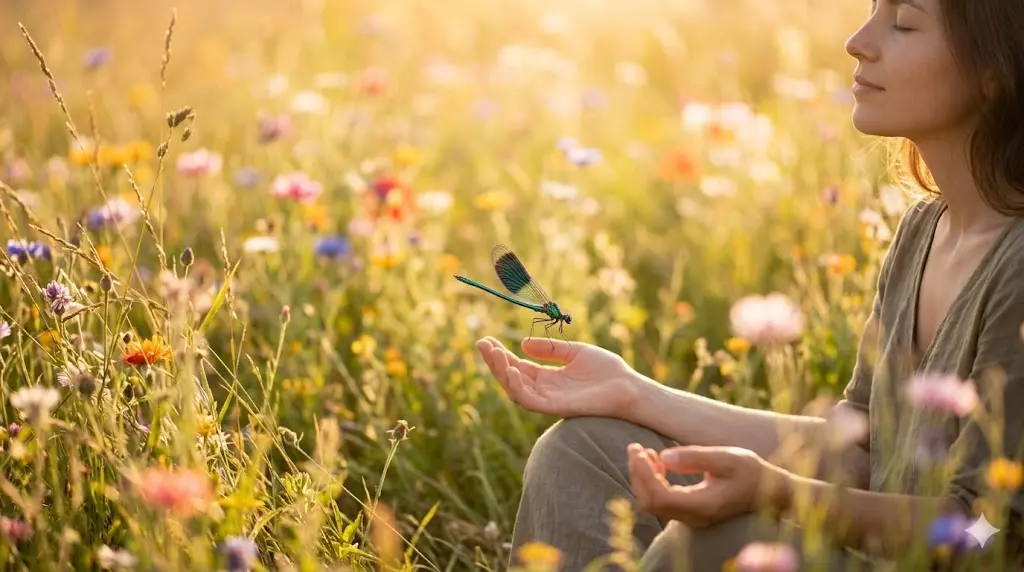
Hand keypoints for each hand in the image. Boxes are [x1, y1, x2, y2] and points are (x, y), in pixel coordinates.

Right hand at [475, 336, 642, 418]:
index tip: (487, 340)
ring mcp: (550, 401)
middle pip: (512, 378)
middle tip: (482, 344)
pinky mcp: (557, 408)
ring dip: (502, 373)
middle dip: (495, 362)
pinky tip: (512, 370)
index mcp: (549, 377)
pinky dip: (518, 386)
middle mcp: (545, 390)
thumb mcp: (575, 352)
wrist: (629, 387)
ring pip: (516, 390)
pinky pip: (531, 400)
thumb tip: (522, 344)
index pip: (518, 366)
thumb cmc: (607, 371)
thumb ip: (550, 349)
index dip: (501, 355)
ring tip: (493, 354)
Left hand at [626, 444, 790, 527]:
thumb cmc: (751, 471)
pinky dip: (652, 481)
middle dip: (637, 474)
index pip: (660, 498)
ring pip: (652, 503)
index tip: (640, 450)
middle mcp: (694, 516)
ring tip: (643, 451)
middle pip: (650, 503)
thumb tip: (663, 457)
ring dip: (643, 477)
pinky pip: (662, 501)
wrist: (769, 490)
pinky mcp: (690, 510)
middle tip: (635, 447)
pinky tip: (657, 461)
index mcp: (703, 505)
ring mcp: (691, 516)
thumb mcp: (727, 457)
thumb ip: (696, 457)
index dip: (643, 475)